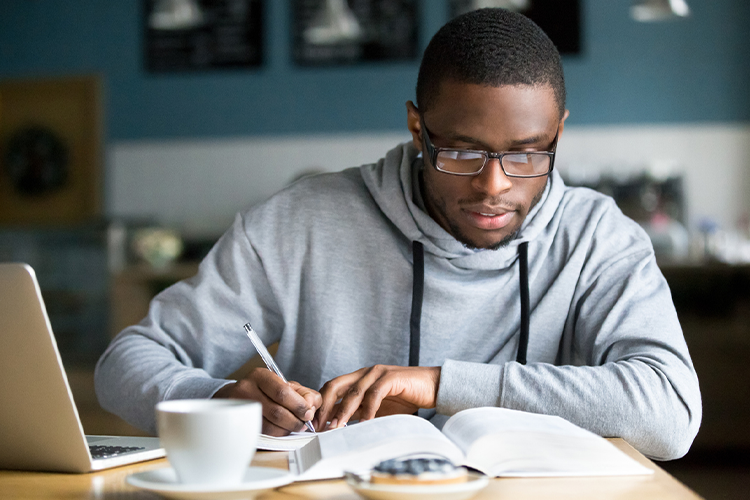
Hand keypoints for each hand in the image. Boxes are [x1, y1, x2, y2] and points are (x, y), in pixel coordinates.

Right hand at [213, 367, 321, 435]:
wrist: (236, 397)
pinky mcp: (240, 424)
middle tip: (304, 423)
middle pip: (276, 411)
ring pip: (270, 426)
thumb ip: (303, 393)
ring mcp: (241, 408)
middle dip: (295, 420)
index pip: (282, 392)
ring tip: (295, 426)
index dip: (299, 405)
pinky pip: (263, 434)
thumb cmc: (266, 391)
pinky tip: (283, 429)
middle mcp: (247, 390)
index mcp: (260, 376)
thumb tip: (313, 405)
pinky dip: (277, 434)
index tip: (309, 413)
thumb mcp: (285, 385)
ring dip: (287, 429)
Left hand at [314, 365, 440, 430]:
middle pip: (335, 385)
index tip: (314, 424)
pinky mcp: (391, 378)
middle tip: (319, 426)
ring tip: (337, 427)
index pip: (332, 388)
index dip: (321, 405)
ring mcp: (378, 373)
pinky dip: (368, 409)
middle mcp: (365, 373)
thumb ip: (359, 412)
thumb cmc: (406, 397)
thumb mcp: (377, 407)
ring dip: (343, 411)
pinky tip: (364, 422)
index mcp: (359, 378)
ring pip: (353, 392)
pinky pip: (375, 394)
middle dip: (325, 406)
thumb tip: (337, 425)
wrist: (433, 387)